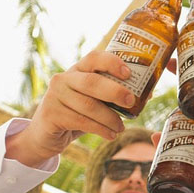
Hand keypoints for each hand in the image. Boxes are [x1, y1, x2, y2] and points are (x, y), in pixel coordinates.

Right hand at [6, 51, 132, 167]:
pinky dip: (100, 129)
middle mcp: (63, 78)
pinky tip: (110, 134)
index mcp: (77, 70)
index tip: (128, 73)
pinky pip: (81, 121)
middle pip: (92, 81)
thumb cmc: (76, 114)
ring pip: (89, 105)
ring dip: (109, 118)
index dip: (112, 62)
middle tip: (131, 102)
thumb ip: (113, 95)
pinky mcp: (51, 114)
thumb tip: (148, 92)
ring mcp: (55, 95)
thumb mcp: (93, 101)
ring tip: (121, 127)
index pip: (94, 58)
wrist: (45, 135)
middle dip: (115, 91)